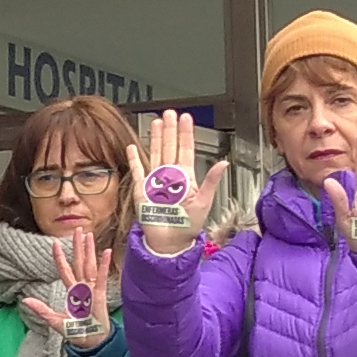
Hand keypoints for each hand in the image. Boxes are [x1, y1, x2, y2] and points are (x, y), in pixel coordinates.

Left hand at [19, 230, 116, 349]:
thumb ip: (41, 309)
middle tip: (78, 229)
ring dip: (89, 250)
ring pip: (90, 265)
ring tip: (89, 235)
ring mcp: (93, 289)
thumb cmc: (76, 332)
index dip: (60, 257)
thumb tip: (25, 301)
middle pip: (79, 262)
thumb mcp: (55, 320)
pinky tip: (106, 252)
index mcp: (72, 292)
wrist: (91, 342)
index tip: (56, 243)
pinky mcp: (101, 294)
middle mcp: (83, 287)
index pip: (65, 270)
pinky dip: (104, 264)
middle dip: (78, 246)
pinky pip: (102, 276)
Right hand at [132, 109, 227, 258]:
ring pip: (155, 154)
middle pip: (169, 147)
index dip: (186, 134)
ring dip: (156, 139)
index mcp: (186, 178)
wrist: (170, 243)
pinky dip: (134, 160)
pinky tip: (133, 147)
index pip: (185, 150)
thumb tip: (223, 163)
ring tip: (156, 122)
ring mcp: (155, 182)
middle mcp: (170, 177)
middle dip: (170, 130)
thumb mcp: (204, 202)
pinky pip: (137, 172)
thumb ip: (211, 181)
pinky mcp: (142, 191)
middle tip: (169, 113)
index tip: (186, 118)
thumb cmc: (188, 226)